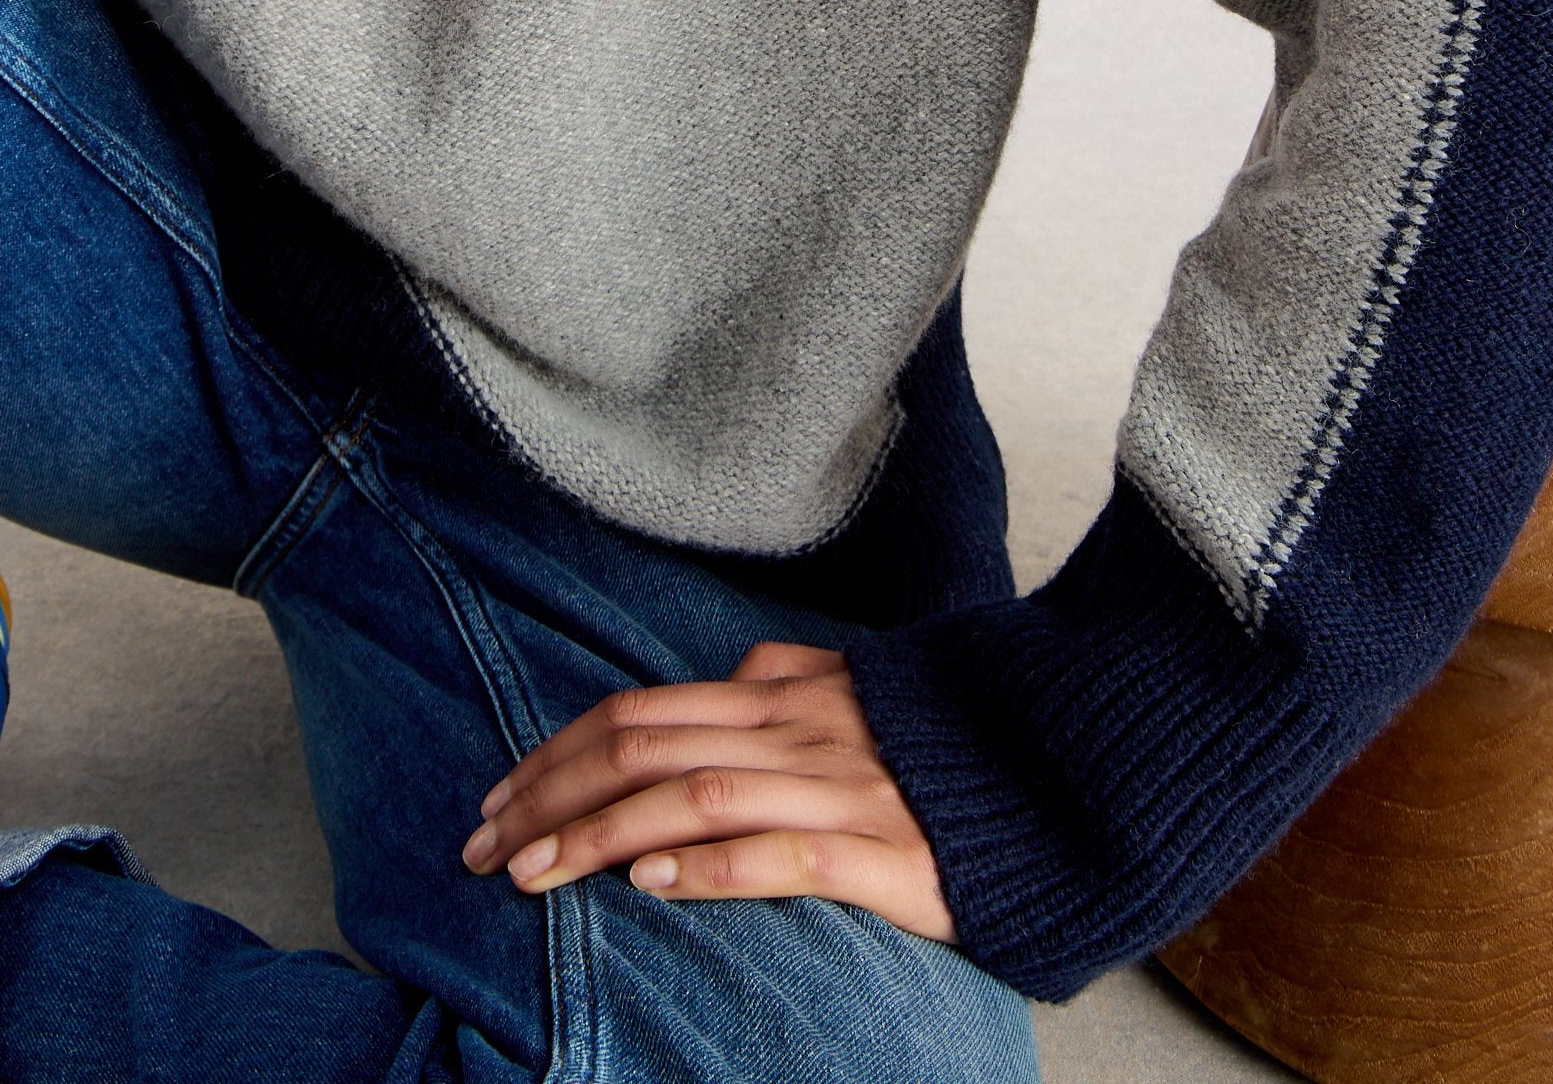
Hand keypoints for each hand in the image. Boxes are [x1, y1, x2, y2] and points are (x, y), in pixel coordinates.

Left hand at [461, 641, 954, 940]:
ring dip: (600, 835)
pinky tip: (656, 885)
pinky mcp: (890, 855)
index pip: (641, 713)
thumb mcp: (868, 685)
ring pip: (695, 797)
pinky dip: (713, 867)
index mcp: (787, 695)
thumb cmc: (956, 740)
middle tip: (483, 847)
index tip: (497, 796)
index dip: (558, 751)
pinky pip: (786, 854)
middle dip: (550, 797)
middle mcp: (801, 732)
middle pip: (646, 750)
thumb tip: (737, 667)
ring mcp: (843, 790)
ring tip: (534, 874)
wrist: (1069, 771)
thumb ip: (797, 673)